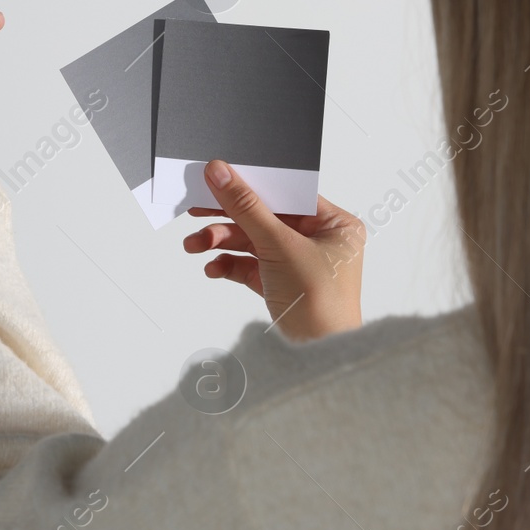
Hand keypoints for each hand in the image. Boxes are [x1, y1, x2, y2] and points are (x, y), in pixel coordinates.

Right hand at [182, 161, 364, 341]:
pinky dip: (230, 265)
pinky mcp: (282, 284)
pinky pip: (251, 266)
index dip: (252, 186)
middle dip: (228, 219)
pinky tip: (212, 267)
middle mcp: (320, 242)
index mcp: (335, 225)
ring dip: (222, 243)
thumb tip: (221, 172)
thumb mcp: (279, 245)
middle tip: (195, 210)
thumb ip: (245, 206)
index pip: (287, 194)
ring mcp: (299, 264)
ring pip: (253, 242)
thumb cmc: (320, 303)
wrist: (319, 357)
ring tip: (194, 245)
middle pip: (265, 218)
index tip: (218, 179)